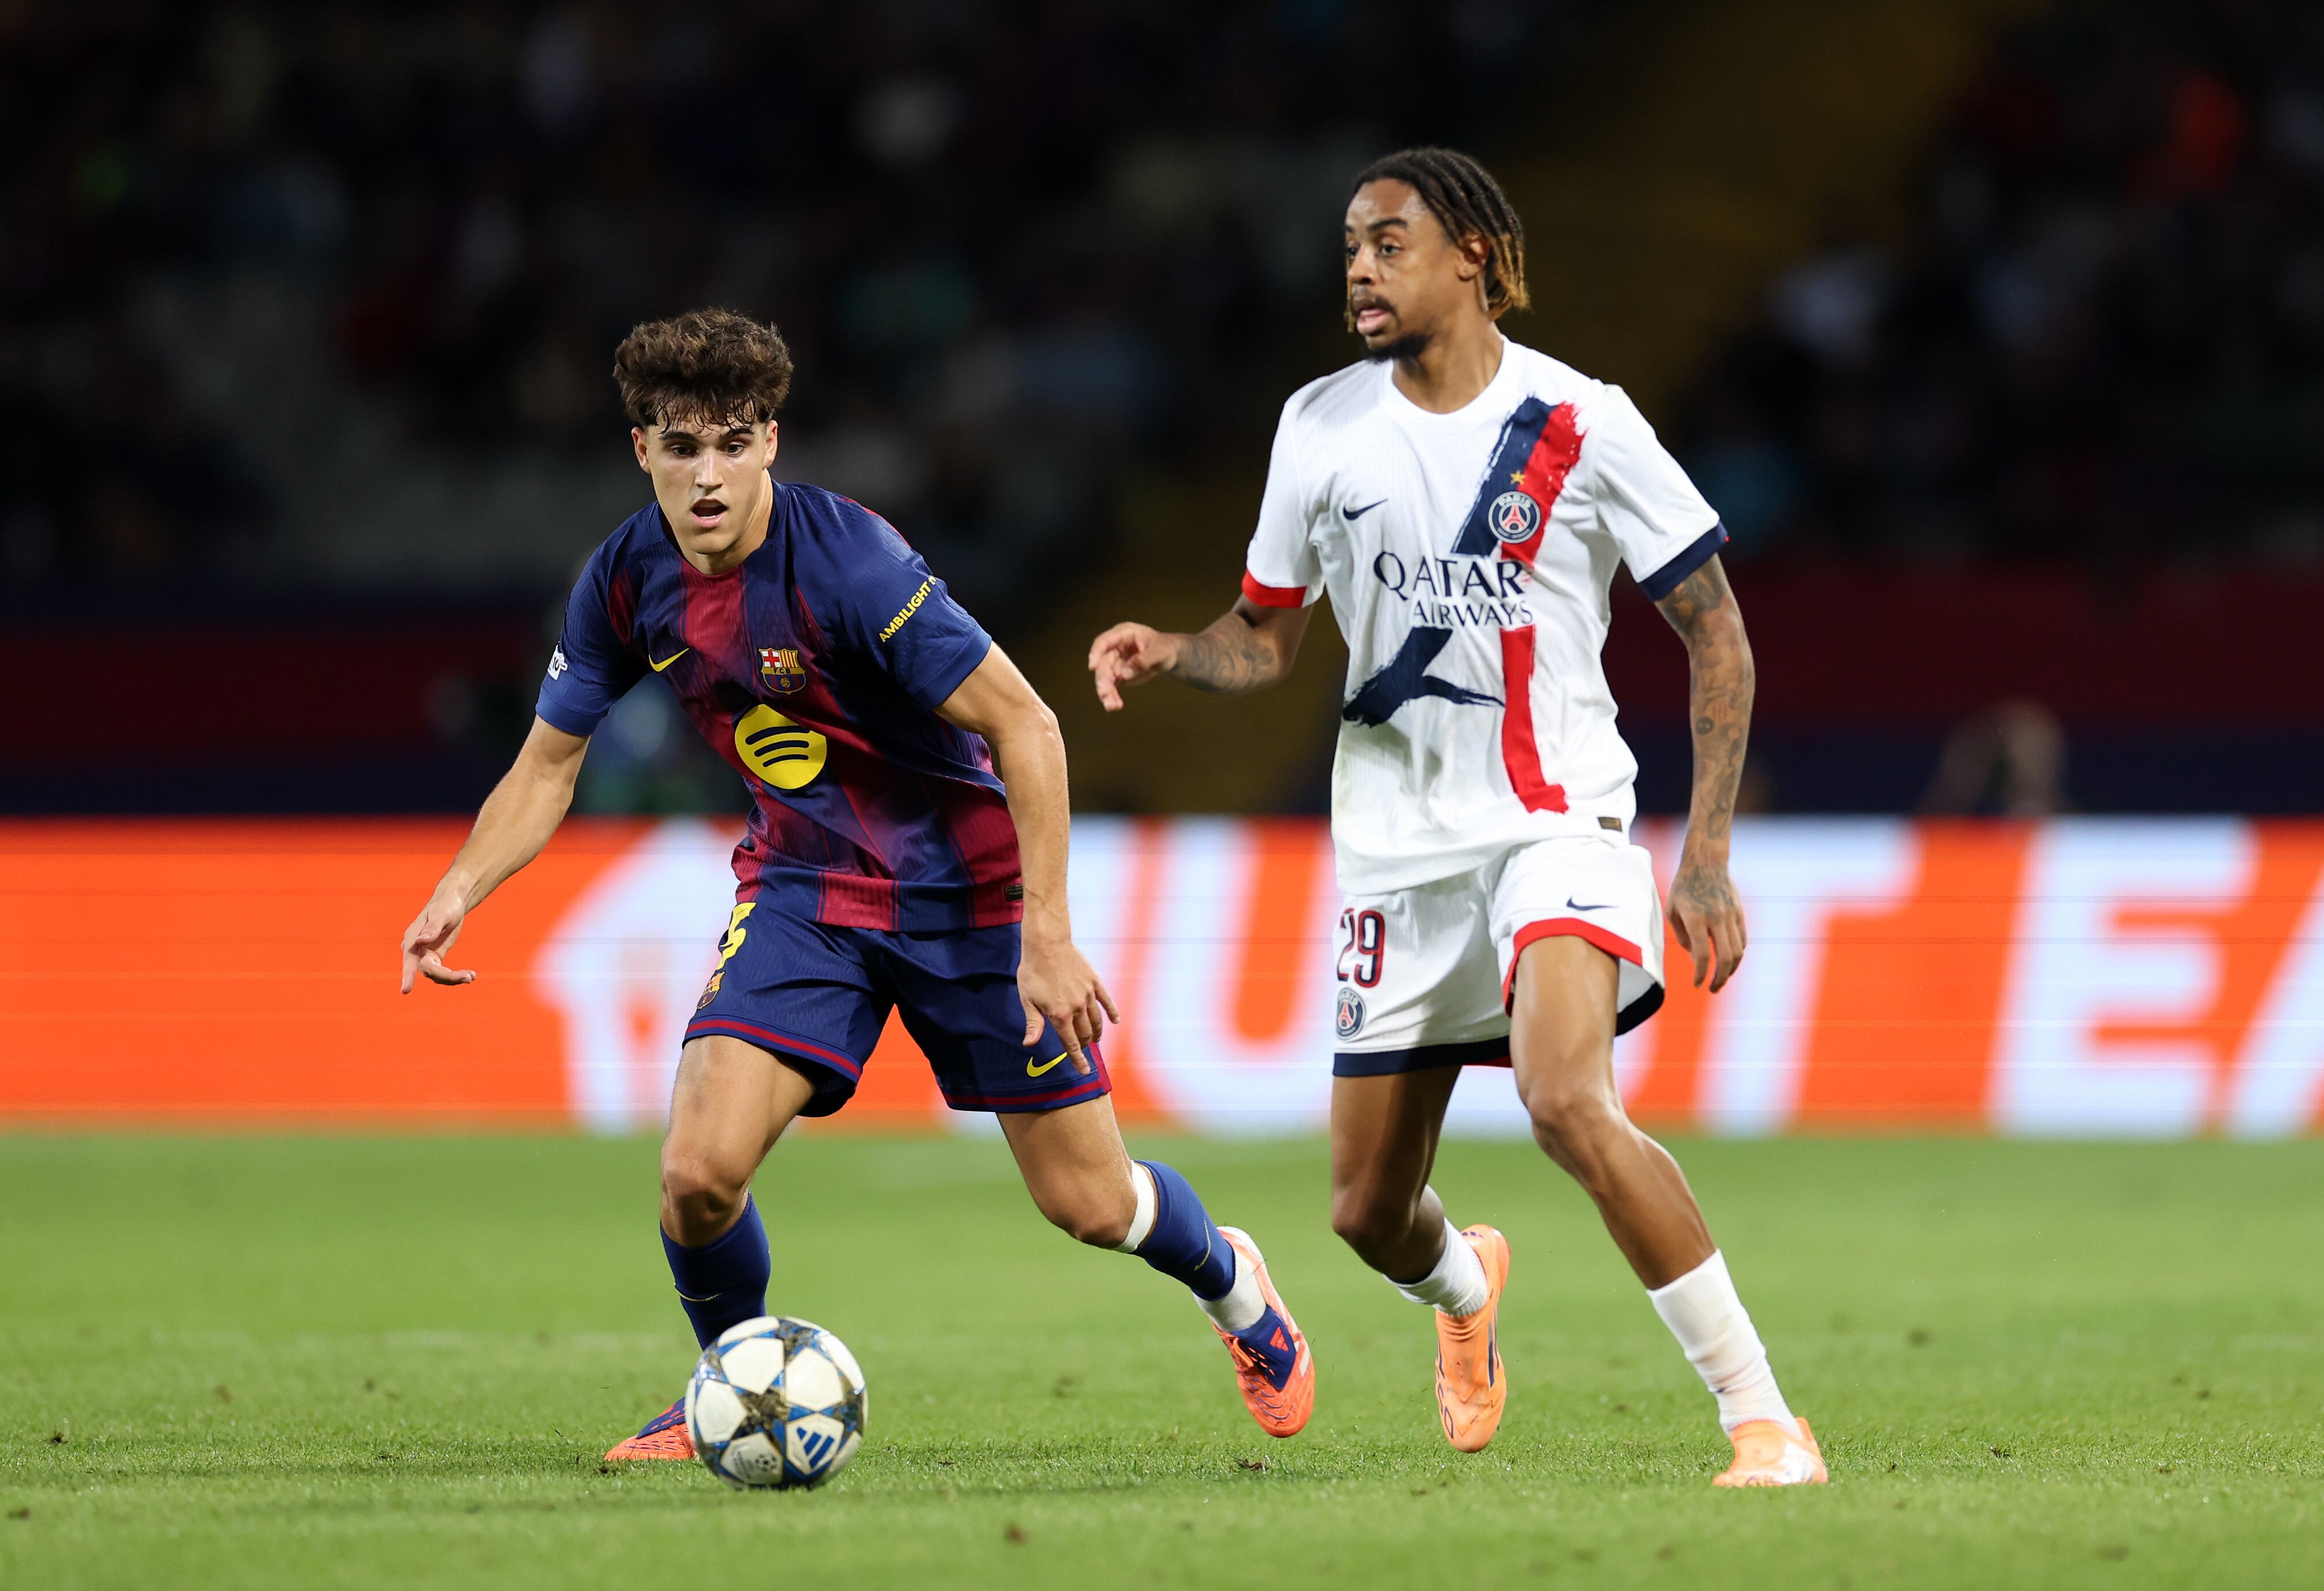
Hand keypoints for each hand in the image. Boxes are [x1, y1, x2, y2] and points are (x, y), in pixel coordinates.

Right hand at [399, 884, 477, 992]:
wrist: (451, 902)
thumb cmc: (445, 905)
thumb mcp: (441, 913)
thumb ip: (432, 927)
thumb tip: (421, 941)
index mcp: (413, 938)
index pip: (409, 960)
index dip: (408, 975)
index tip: (406, 990)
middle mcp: (416, 949)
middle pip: (427, 970)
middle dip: (446, 976)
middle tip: (468, 977)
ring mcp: (425, 955)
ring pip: (435, 974)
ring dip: (453, 978)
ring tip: (472, 976)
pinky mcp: (435, 958)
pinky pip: (442, 972)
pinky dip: (455, 976)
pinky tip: (471, 975)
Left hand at [1017, 935, 1120, 1073]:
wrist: (1047, 944)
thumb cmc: (1033, 971)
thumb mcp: (1027, 999)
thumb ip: (1033, 1023)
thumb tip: (1029, 1044)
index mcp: (1059, 1015)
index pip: (1071, 1044)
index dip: (1078, 1060)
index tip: (1084, 1071)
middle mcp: (1077, 1008)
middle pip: (1085, 1033)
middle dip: (1084, 1044)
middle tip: (1082, 1049)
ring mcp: (1088, 995)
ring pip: (1096, 1020)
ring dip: (1097, 1032)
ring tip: (1095, 1039)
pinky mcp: (1094, 982)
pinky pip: (1107, 1001)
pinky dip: (1112, 1012)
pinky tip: (1115, 1021)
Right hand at [1087, 622, 1181, 711]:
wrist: (1169, 657)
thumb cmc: (1165, 648)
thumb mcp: (1160, 652)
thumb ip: (1143, 660)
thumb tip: (1123, 674)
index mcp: (1124, 633)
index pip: (1104, 641)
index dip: (1096, 652)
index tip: (1092, 667)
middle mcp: (1115, 647)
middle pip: (1102, 663)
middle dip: (1103, 680)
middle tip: (1106, 695)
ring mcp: (1114, 662)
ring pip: (1104, 678)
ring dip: (1106, 692)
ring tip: (1112, 706)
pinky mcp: (1117, 675)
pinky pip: (1110, 686)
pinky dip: (1111, 697)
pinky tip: (1115, 706)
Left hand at [1667, 849, 1746, 993]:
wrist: (1706, 863)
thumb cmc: (1683, 888)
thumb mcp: (1673, 911)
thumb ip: (1683, 937)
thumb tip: (1697, 959)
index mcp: (1696, 918)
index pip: (1703, 954)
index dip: (1701, 974)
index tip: (1697, 984)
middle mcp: (1716, 918)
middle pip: (1726, 957)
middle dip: (1720, 978)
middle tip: (1712, 989)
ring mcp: (1731, 916)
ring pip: (1738, 951)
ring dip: (1731, 970)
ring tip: (1721, 979)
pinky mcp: (1740, 913)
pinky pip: (1742, 940)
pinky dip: (1737, 954)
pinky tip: (1729, 961)